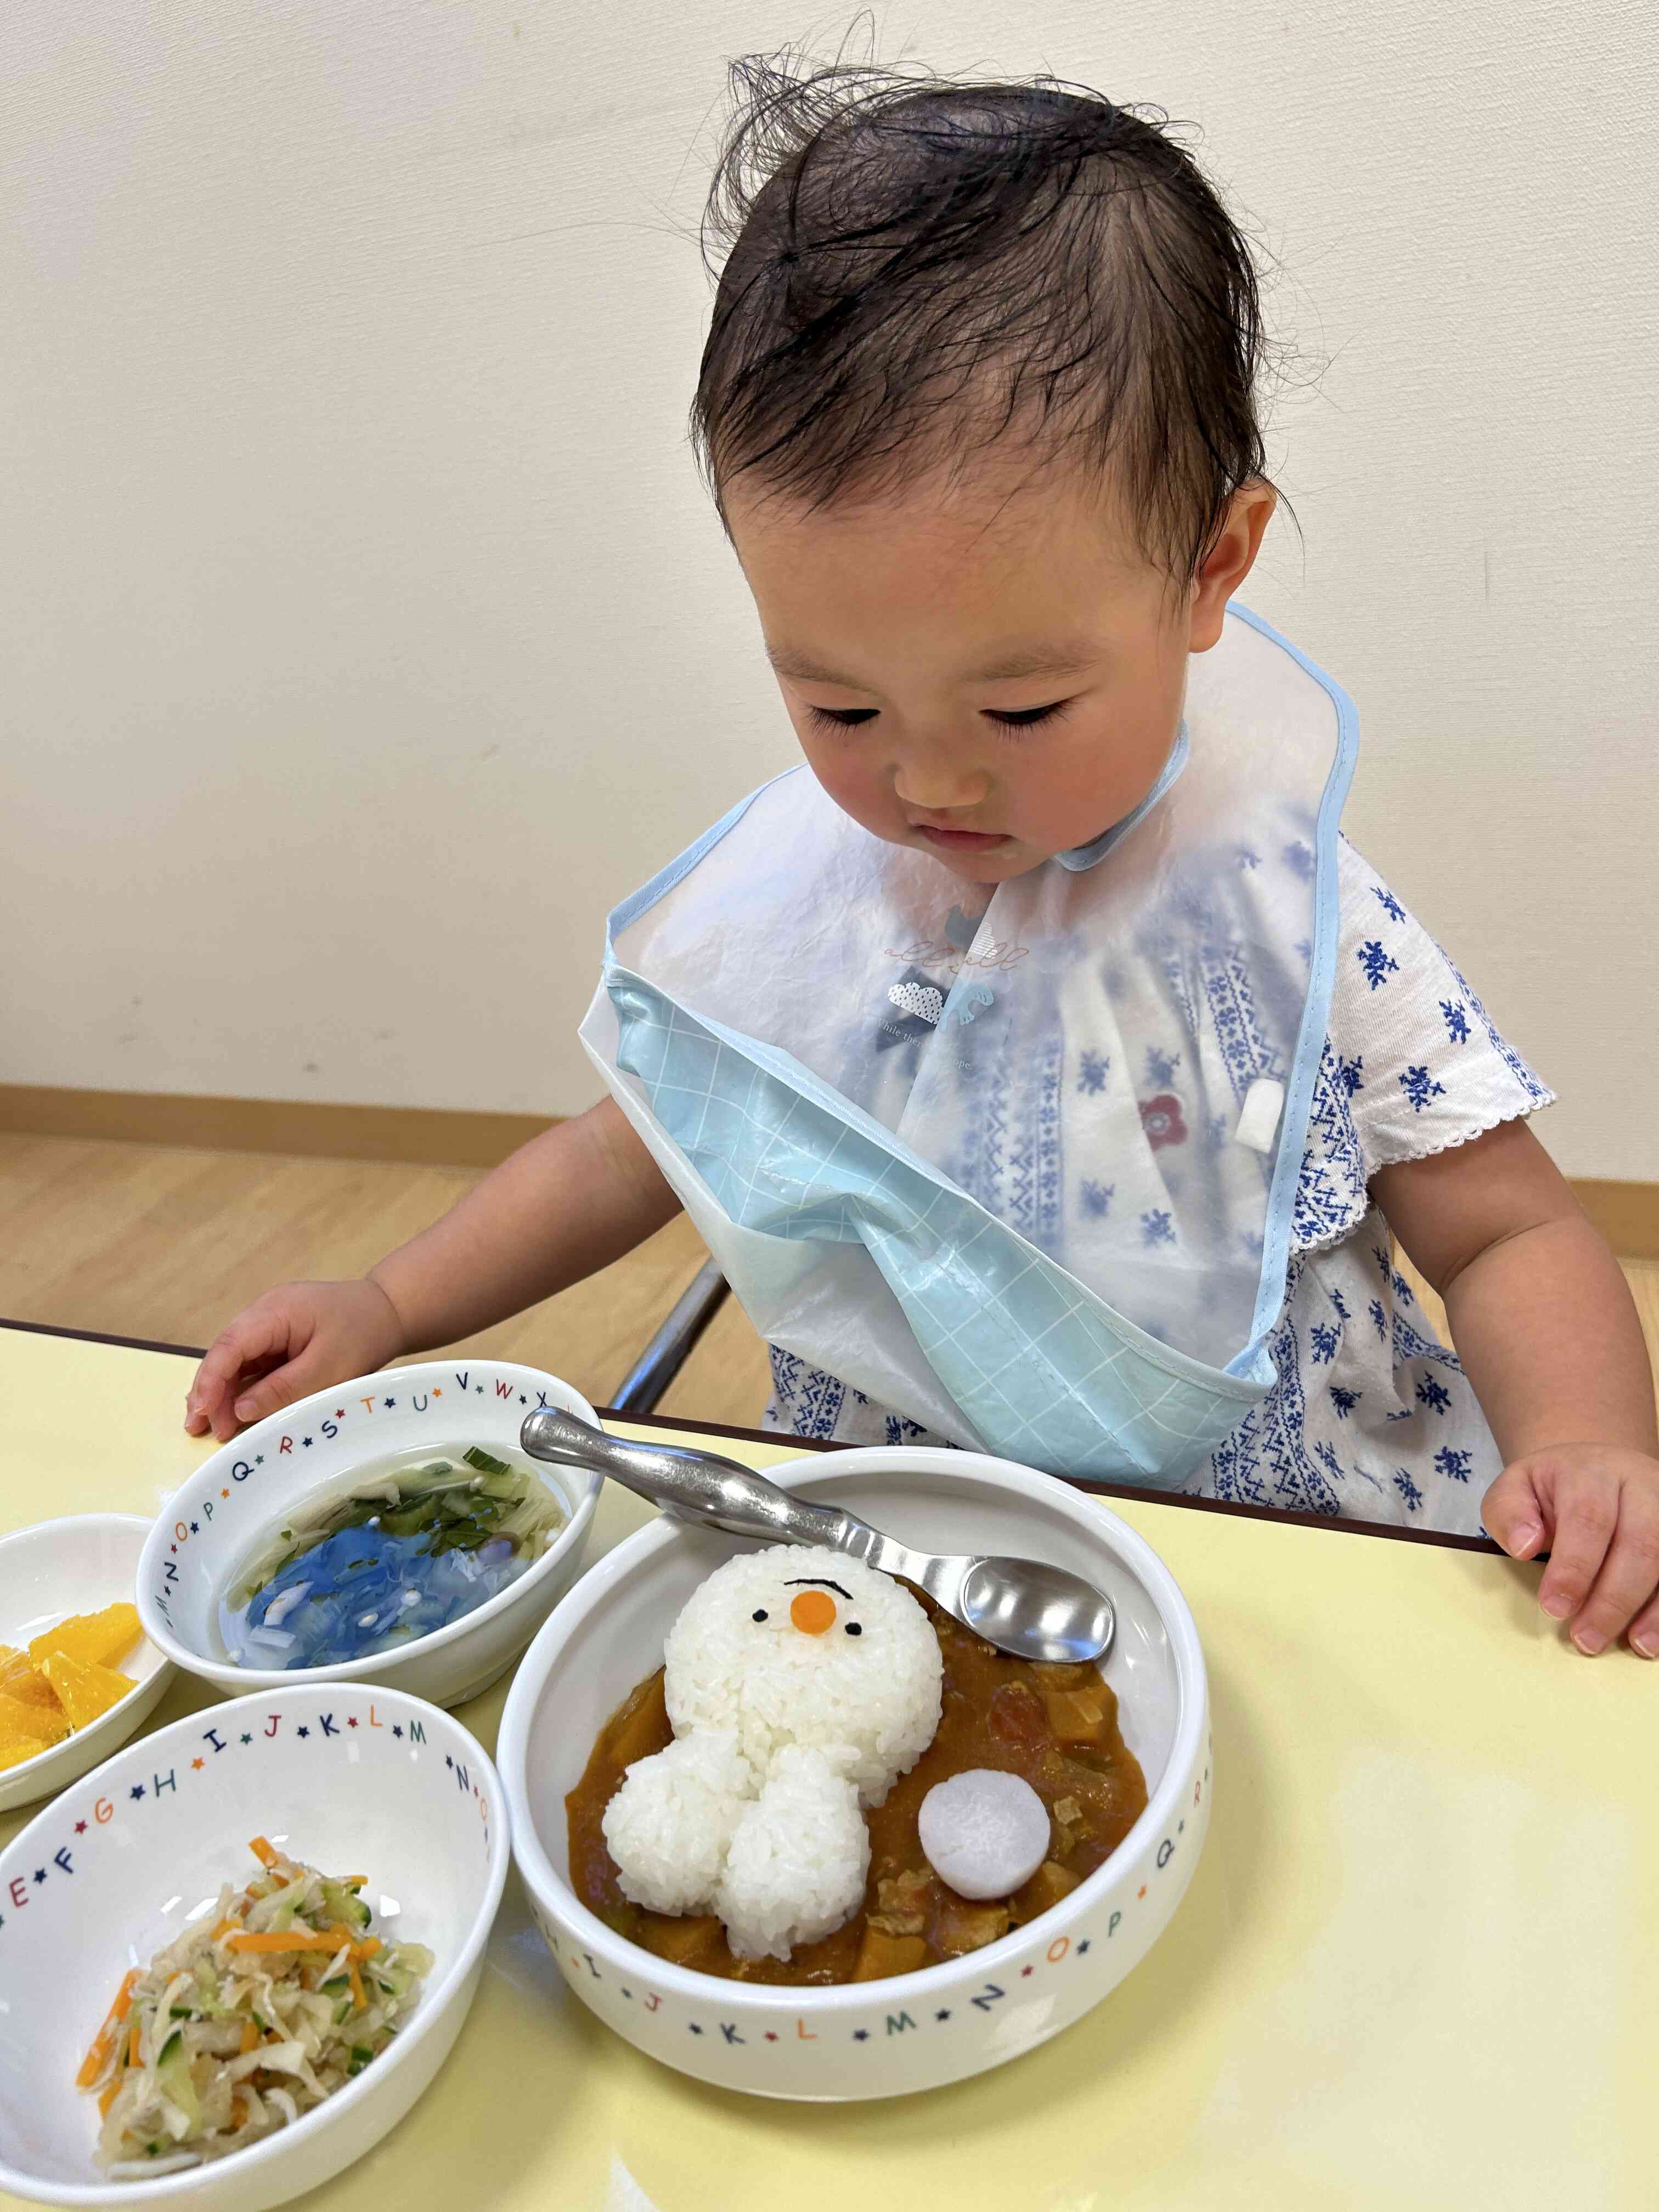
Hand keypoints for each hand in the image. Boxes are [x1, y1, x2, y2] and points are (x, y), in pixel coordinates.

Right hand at [183, 1279, 406, 1442]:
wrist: (391, 1310)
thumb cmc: (364, 1333)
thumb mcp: (328, 1367)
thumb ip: (283, 1389)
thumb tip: (239, 1410)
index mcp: (275, 1312)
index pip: (230, 1345)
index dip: (211, 1380)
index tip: (201, 1412)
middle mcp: (264, 1314)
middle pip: (225, 1354)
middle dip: (210, 1392)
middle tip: (200, 1429)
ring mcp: (270, 1326)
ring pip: (235, 1360)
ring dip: (223, 1393)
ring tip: (212, 1428)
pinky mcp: (279, 1339)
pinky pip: (252, 1363)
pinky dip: (242, 1388)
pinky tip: (233, 1412)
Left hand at [1482, 1443, 1658, 1657]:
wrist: (1599, 1468)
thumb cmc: (1554, 1488)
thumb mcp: (1517, 1489)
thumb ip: (1509, 1513)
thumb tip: (1524, 1546)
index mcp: (1592, 1471)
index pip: (1588, 1517)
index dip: (1573, 1567)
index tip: (1554, 1607)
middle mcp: (1640, 1486)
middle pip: (1639, 1542)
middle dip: (1612, 1598)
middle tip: (1585, 1638)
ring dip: (1651, 1609)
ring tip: (1630, 1645)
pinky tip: (1651, 1639)